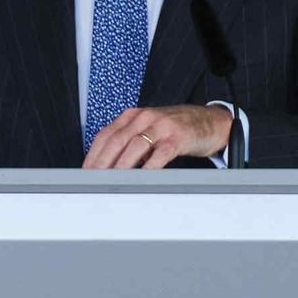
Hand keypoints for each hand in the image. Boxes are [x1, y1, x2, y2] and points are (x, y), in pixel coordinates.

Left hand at [82, 104, 232, 168]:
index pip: (105, 135)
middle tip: (93, 180)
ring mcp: (161, 126)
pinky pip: (160, 154)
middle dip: (102, 162)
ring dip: (120, 166)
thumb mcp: (148, 129)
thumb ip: (129, 142)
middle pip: (116, 140)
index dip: (93, 154)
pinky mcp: (177, 137)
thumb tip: (108, 166)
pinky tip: (142, 178)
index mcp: (133, 116)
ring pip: (134, 146)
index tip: (85, 172)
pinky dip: (149, 167)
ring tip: (111, 181)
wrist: (211, 121)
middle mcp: (144, 117)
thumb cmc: (176, 129)